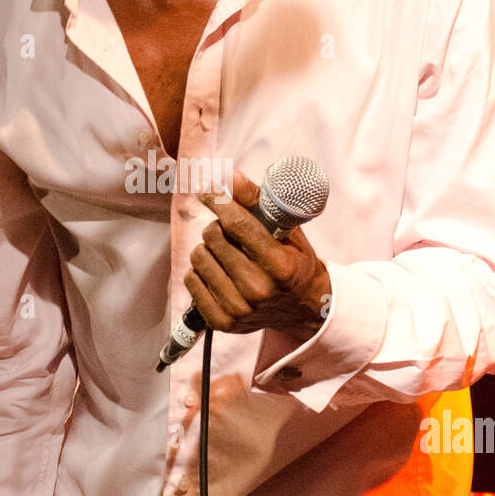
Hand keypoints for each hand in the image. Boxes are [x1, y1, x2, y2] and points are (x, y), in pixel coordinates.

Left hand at [185, 167, 330, 338]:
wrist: (303, 307)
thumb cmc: (293, 260)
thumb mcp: (287, 229)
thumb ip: (257, 201)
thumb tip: (230, 174)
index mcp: (279, 266)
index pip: (237, 225)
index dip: (219, 200)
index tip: (208, 189)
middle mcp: (258, 290)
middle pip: (213, 237)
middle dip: (218, 227)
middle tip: (231, 233)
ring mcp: (239, 309)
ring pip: (198, 257)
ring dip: (208, 249)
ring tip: (227, 254)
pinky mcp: (221, 321)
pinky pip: (190, 280)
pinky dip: (200, 271)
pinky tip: (219, 272)